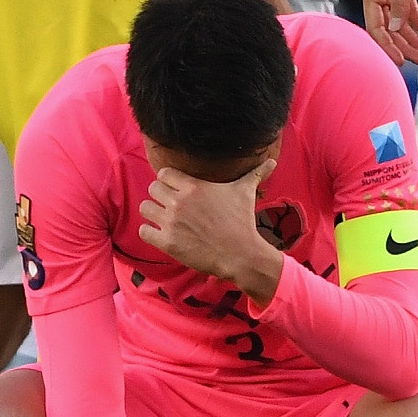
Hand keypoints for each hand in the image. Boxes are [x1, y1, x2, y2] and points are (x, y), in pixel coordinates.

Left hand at [139, 160, 277, 296]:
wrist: (241, 254)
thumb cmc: (242, 221)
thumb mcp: (246, 193)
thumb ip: (256, 173)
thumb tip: (273, 163)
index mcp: (194, 187)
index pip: (164, 174)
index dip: (168, 181)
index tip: (175, 189)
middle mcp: (179, 202)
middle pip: (152, 188)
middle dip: (160, 196)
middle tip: (170, 205)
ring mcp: (172, 222)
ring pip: (145, 208)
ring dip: (152, 213)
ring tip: (163, 219)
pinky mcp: (167, 242)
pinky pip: (144, 231)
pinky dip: (150, 232)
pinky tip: (161, 234)